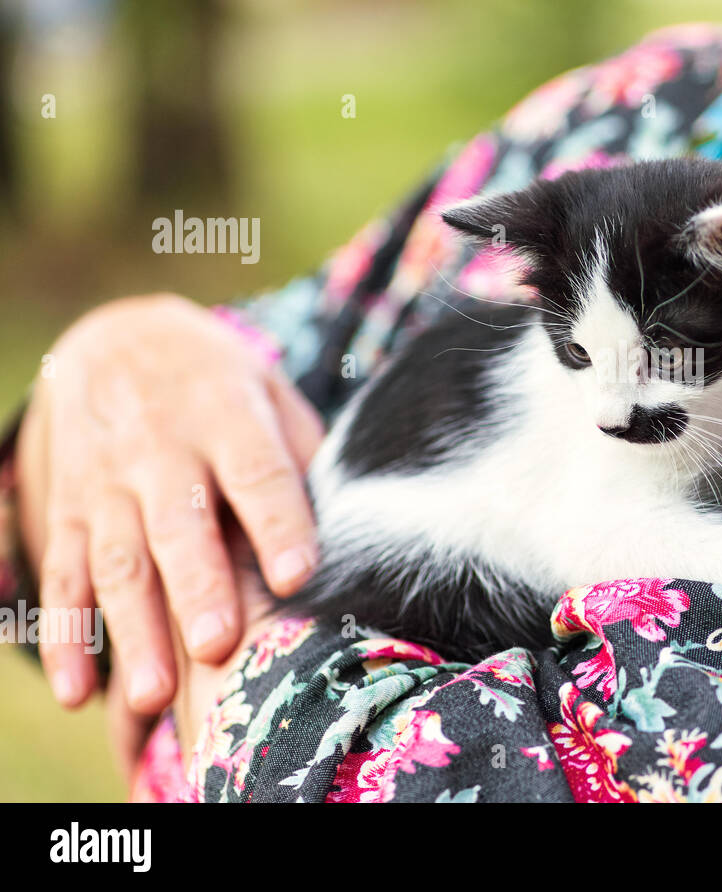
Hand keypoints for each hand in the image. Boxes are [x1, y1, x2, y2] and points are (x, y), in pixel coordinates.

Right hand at [15, 293, 322, 714]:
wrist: (117, 338)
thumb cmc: (223, 384)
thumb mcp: (271, 391)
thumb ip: (303, 454)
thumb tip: (348, 525)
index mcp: (227, 414)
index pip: (258, 472)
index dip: (278, 523)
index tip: (298, 577)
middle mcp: (161, 449)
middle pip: (180, 526)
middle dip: (197, 589)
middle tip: (217, 649)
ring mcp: (107, 482)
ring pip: (117, 561)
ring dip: (133, 632)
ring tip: (153, 696)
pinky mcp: (67, 509)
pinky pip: (61, 575)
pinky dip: (65, 636)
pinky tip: (79, 693)